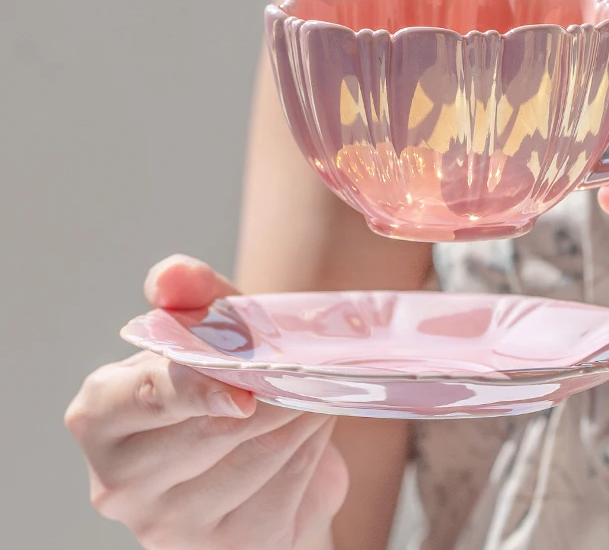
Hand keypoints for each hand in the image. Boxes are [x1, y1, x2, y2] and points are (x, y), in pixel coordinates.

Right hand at [65, 256, 347, 549]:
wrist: (258, 453)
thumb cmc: (222, 381)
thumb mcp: (208, 327)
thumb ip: (191, 293)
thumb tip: (171, 276)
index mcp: (102, 415)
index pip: (139, 399)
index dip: (192, 388)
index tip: (242, 385)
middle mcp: (121, 481)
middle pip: (210, 432)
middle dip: (270, 391)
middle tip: (307, 363)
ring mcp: (172, 525)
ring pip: (256, 458)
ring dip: (299, 413)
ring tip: (317, 383)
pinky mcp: (232, 546)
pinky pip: (286, 485)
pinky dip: (311, 444)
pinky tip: (315, 420)